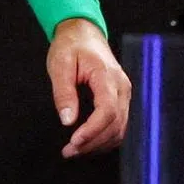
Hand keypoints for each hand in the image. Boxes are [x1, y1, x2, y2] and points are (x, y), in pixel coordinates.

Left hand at [47, 19, 131, 159]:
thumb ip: (64, 92)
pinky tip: (87, 142)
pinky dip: (104, 138)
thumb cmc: (72, 45)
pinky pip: (118, 124)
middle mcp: (121, 87)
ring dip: (99, 144)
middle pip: (116, 125)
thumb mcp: (60, 63)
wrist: (83, 33)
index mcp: (107, 76)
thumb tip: (68, 120)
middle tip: (69, 151)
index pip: (107, 111)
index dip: (92, 131)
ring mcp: (124, 93)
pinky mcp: (120, 99)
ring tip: (75, 150)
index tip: (74, 141)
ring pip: (120, 129)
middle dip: (93, 143)